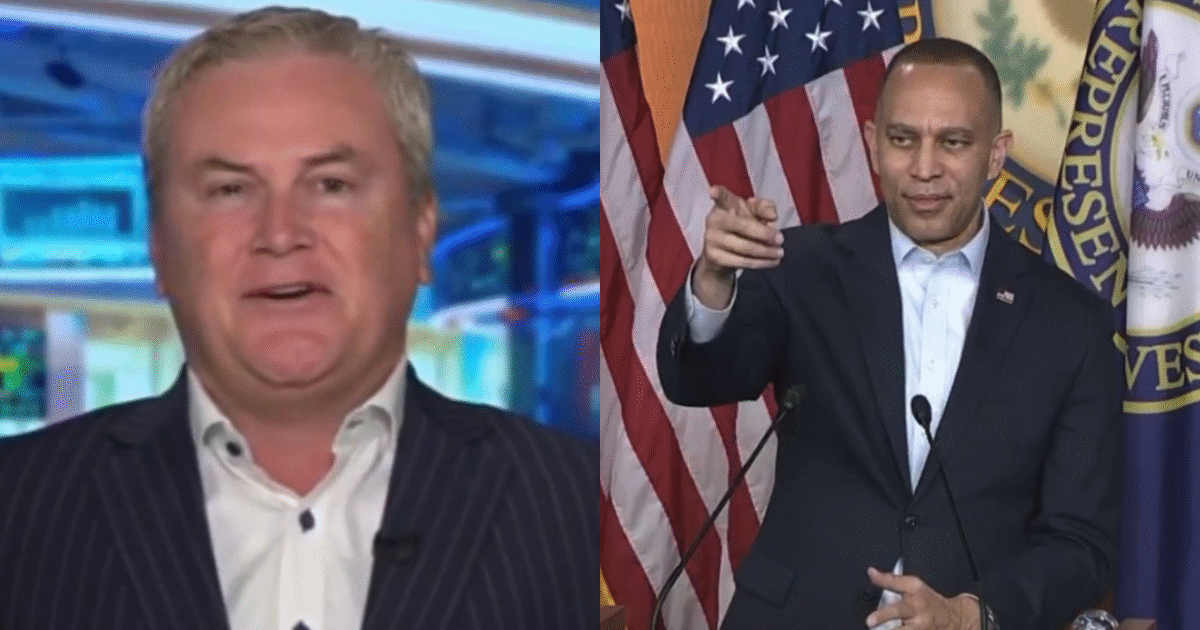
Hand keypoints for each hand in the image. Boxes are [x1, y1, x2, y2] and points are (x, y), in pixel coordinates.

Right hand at [692, 185, 781, 308]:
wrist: (723, 252)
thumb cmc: (741, 225)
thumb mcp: (754, 212)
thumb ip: (765, 207)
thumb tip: (772, 216)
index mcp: (724, 205)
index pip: (721, 196)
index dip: (717, 193)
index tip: (714, 192)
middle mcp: (714, 220)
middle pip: (743, 226)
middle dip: (764, 233)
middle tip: (780, 239)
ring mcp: (711, 239)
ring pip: (744, 247)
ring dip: (766, 251)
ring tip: (779, 252)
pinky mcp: (713, 257)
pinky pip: (741, 261)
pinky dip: (760, 263)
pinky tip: (772, 261)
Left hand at [865, 567, 980, 629]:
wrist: (951, 618)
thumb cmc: (928, 600)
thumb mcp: (913, 585)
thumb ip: (891, 580)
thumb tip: (871, 572)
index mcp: (914, 605)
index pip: (897, 608)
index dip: (882, 614)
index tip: (869, 620)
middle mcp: (917, 622)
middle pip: (899, 628)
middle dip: (884, 626)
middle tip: (870, 624)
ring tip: (877, 629)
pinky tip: (887, 629)